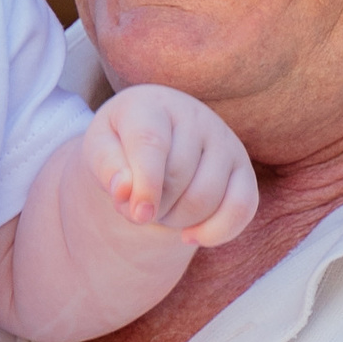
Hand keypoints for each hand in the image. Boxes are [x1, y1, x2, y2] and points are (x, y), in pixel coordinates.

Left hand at [89, 85, 260, 248]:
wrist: (151, 140)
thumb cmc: (120, 146)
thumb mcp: (99, 150)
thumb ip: (107, 168)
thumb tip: (124, 191)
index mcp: (150, 105)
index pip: (151, 143)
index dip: (145, 184)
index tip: (138, 215)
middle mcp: (194, 116)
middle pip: (178, 178)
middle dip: (155, 207)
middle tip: (140, 206)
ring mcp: (224, 140)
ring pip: (206, 198)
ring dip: (178, 220)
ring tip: (163, 208)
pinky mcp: (243, 167)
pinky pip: (242, 208)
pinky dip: (215, 232)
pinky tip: (190, 236)